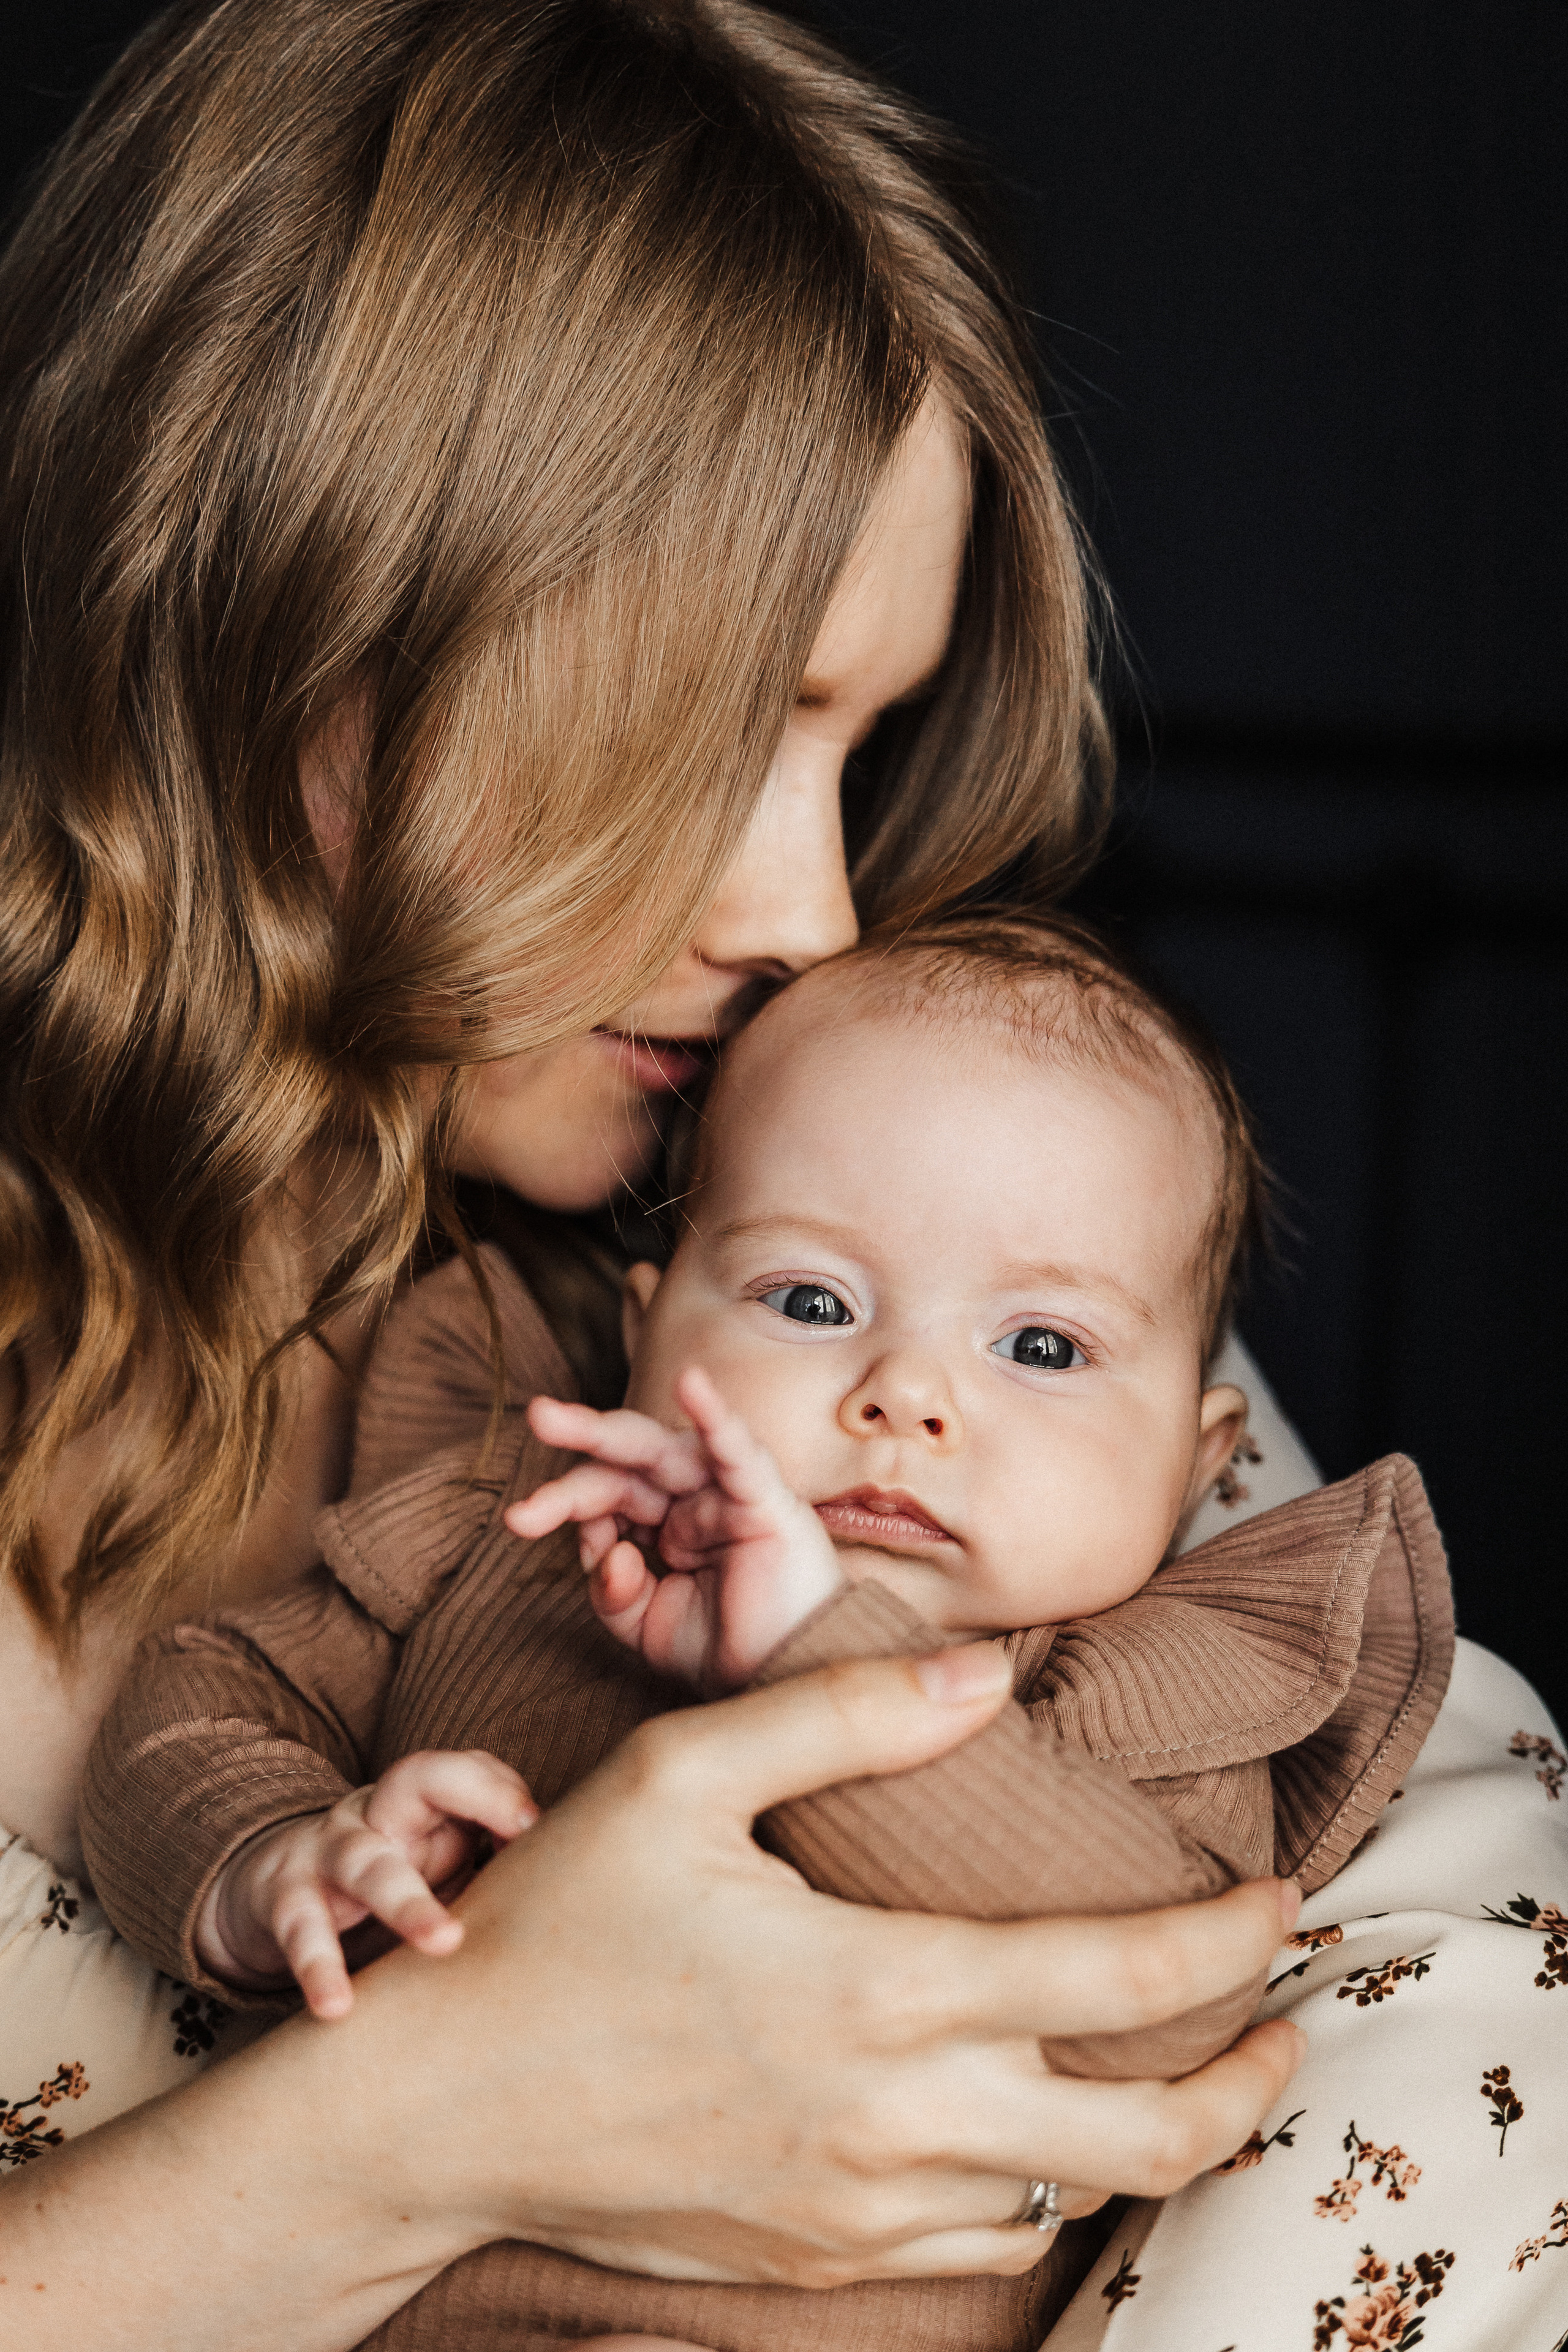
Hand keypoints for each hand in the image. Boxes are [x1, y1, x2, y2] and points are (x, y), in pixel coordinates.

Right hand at [3, 1652, 1303, 2350]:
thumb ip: (845, 1714)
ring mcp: (858, 2207)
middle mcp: (894, 2118)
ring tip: (1171, 2067)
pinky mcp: (815, 2253)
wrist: (436, 2105)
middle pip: (1144, 2134)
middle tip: (1283, 2024)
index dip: (1231, 1940)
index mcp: (881, 1989)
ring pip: (1069, 2198)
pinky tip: (1025, 2129)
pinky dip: (1035, 2188)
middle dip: (1247, 2082)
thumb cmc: (553, 1923)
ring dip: (1146, 2134)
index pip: (1121, 1976)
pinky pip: (976, 2245)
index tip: (1281, 1901)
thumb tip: (988, 1671)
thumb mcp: (680, 1775)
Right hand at [197, 1749, 536, 2018]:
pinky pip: (301, 1928)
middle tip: (524, 1836)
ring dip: (408, 1902)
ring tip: (444, 1942)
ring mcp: (328, 1851)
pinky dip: (319, 1966)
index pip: (469, 1766)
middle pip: (421, 1781)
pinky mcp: (286, 1899)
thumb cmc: (385, 1881)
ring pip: (369, 1861)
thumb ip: (487, 1869)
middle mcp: (377, 1813)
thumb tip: (567, 1897)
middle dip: (477, 1801)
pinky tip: (337, 2007)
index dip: (503, 1787)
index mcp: (420, 1802)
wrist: (273, 1891)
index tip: (539, 1826)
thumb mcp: (436, 1865)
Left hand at [509, 1369, 843, 1688]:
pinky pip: (739, 1453)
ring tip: (553, 1418)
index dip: (562, 1500)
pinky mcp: (765, 1499)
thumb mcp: (645, 1625)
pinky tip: (692, 1384)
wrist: (788, 1682)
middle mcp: (694, 1498)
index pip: (608, 1493)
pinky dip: (717, 1418)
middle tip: (535, 1414)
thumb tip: (605, 1548)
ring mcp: (728, 1494)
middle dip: (578, 1436)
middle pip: (628, 1459)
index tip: (518, 1520)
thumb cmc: (728, 1648)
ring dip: (609, 1431)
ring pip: (665, 1448)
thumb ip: (610, 1589)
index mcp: (667, 1521)